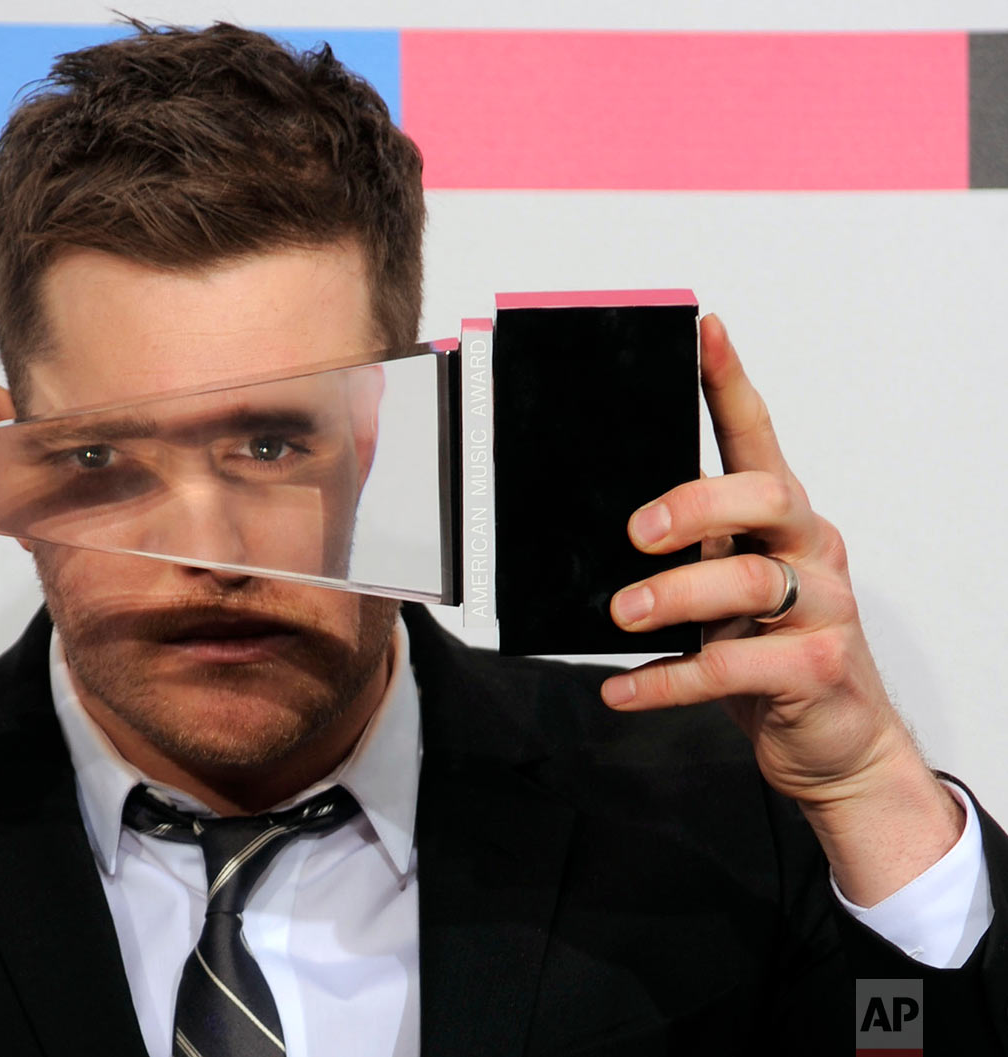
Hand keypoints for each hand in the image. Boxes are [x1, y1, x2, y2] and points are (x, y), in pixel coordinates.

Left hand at [600, 315, 961, 904]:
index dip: (730, 383)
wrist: (837, 743)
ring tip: (621, 614)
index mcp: (784, 521)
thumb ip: (691, 556)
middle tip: (636, 532)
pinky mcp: (815, 671)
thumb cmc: (770, 655)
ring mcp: (822, 610)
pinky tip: (621, 688)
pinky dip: (666, 680)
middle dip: (695, 504)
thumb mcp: (729, 594)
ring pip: (750, 581)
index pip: (759, 436)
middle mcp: (810, 551)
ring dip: (674, 595)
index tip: (704, 333)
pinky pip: (732, 667)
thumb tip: (605, 532)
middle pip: (766, 497)